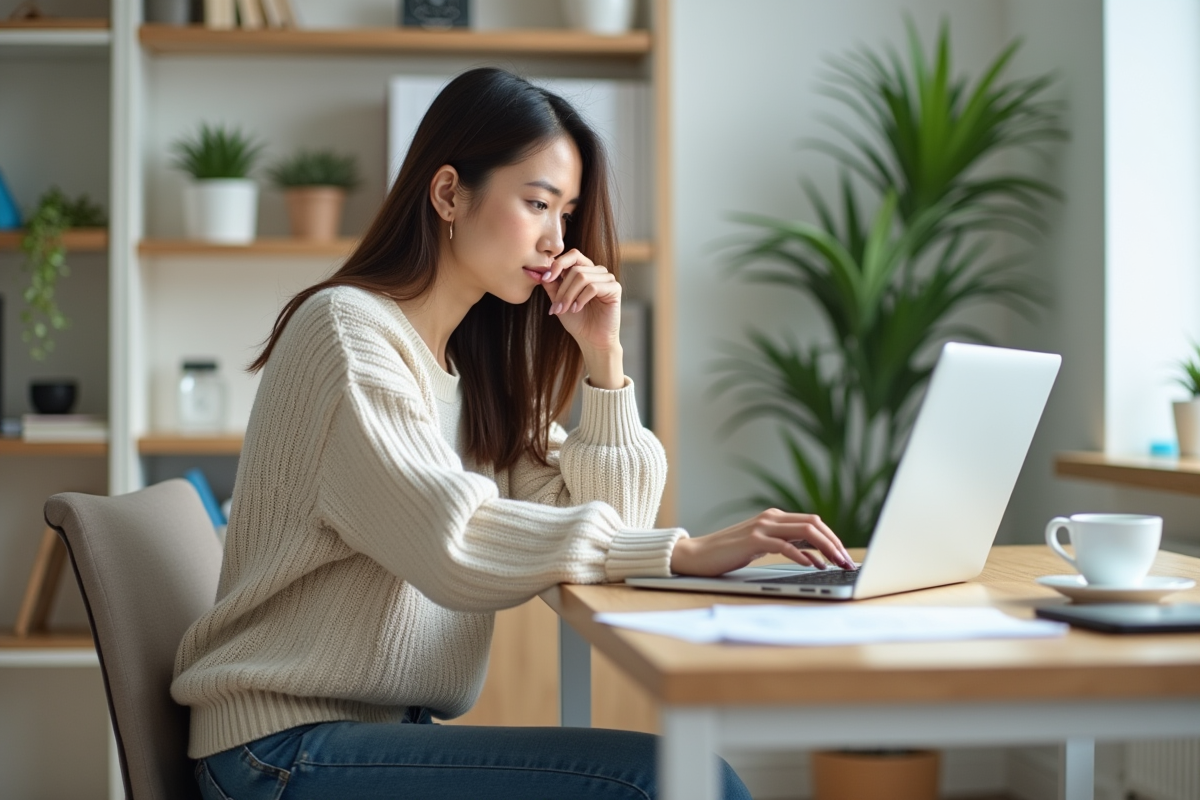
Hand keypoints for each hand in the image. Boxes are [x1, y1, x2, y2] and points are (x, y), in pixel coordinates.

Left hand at [541, 249, 620, 355]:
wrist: (591, 339)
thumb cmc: (577, 321)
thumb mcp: (558, 300)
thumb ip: (551, 284)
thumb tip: (539, 271)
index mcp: (584, 270)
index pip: (572, 255)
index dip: (557, 264)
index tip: (545, 279)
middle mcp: (597, 271)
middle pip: (575, 269)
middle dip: (562, 289)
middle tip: (556, 307)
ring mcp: (607, 278)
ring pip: (582, 277)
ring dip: (569, 296)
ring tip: (566, 310)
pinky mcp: (614, 288)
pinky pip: (593, 287)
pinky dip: (581, 299)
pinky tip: (577, 309)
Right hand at [669, 509, 853, 576]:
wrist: (697, 555)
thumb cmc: (729, 553)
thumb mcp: (762, 547)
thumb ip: (786, 545)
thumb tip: (815, 556)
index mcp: (774, 517)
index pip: (813, 522)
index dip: (833, 538)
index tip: (844, 556)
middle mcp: (770, 518)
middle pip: (814, 524)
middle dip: (835, 543)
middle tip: (847, 563)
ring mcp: (762, 527)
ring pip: (805, 531)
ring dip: (826, 549)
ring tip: (836, 565)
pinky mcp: (753, 540)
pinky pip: (785, 545)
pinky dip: (802, 555)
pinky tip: (812, 566)